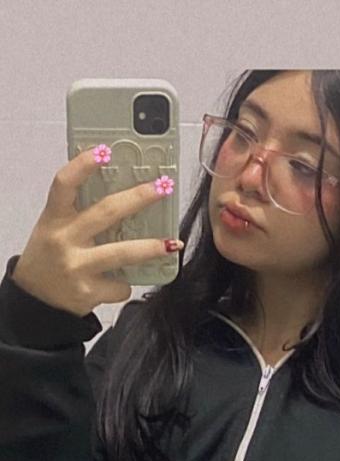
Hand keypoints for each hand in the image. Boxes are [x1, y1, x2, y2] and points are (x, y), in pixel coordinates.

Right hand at [11, 149, 182, 316]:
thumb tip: (129, 191)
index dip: (83, 165)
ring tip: (174, 243)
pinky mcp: (88, 292)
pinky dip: (126, 282)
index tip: (106, 151)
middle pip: (107, 212)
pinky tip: (122, 282)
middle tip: (163, 188)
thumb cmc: (52, 256)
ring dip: (152, 247)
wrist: (35, 300)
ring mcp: (76, 267)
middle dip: (140, 198)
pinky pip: (121, 284)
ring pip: (123, 252)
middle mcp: (64, 240)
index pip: (64, 184)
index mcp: (55, 218)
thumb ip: (83, 212)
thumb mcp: (57, 228)